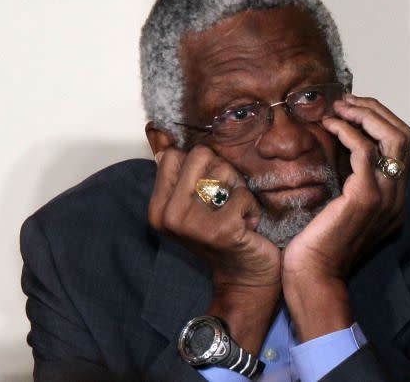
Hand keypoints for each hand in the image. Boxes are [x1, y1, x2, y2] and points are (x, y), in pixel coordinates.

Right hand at [148, 145, 281, 352]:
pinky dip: (252, 207)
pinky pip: (243, 195)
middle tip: (227, 197)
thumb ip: (176, 172)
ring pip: (224, 171)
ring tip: (236, 211)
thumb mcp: (191, 203)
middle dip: (222, 170)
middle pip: (200, 155)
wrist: (243, 277)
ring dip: (239, 189)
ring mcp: (194, 225)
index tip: (208, 187)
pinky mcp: (221, 231)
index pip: (173, 155)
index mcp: (158, 208)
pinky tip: (247, 225)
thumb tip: (157, 132)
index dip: (199, 164)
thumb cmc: (220, 235)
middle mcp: (170, 216)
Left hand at [282, 94, 409, 340]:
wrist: (314, 275)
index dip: (380, 120)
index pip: (401, 146)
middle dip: (376, 110)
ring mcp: (384, 196)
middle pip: (403, 136)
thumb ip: (352, 183)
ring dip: (365, 114)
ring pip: (391, 137)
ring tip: (339, 107)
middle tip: (347, 101)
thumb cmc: (320, 243)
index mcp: (393, 198)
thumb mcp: (343, 208)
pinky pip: (364, 150)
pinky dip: (348, 131)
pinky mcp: (364, 197)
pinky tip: (329, 126)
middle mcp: (396, 196)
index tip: (353, 109)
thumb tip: (341, 152)